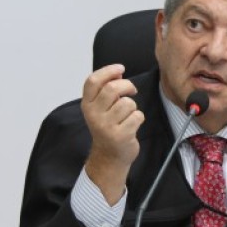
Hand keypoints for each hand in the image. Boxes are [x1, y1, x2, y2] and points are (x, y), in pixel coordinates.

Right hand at [82, 64, 144, 203]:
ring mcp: (106, 126)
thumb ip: (105, 90)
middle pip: (113, 89)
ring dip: (133, 106)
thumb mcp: (100, 108)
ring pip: (127, 103)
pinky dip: (138, 118)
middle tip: (131, 90)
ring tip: (128, 115)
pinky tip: (131, 125)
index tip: (120, 69)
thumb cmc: (108, 127)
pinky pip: (137, 116)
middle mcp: (93, 115)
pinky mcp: (120, 135)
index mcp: (87, 105)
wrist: (109, 156)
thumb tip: (118, 73)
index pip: (92, 81)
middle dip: (127, 86)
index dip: (108, 71)